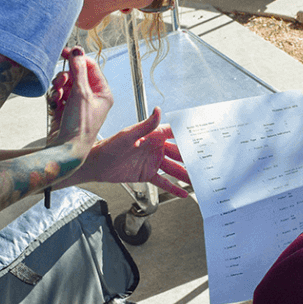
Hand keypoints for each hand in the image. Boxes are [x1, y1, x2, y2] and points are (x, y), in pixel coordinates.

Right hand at [47, 47, 112, 154]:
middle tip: (60, 81)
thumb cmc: (79, 126)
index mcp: (103, 94)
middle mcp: (92, 99)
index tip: (65, 53)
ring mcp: (78, 105)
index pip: (91, 67)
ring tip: (57, 96)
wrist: (66, 150)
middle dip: (65, 76)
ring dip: (58, 87)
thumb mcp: (81, 93)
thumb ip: (78, 69)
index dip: (78, 59)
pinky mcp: (65, 111)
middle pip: (76, 74)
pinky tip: (54, 104)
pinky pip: (58, 95)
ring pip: (65, 84)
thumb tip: (77, 50)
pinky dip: (54, 97)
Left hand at [72, 107, 190, 197]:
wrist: (96, 163)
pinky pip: (163, 181)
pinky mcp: (147, 175)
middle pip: (178, 153)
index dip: (187, 135)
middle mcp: (155, 148)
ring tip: (199, 179)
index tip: (201, 136)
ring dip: (186, 174)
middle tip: (206, 161)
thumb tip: (158, 110)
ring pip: (174, 169)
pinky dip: (173, 187)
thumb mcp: (129, 134)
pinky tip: (184, 193)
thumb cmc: (109, 146)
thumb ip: (146, 125)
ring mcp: (152, 162)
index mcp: (152, 136)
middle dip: (191, 157)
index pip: (174, 134)